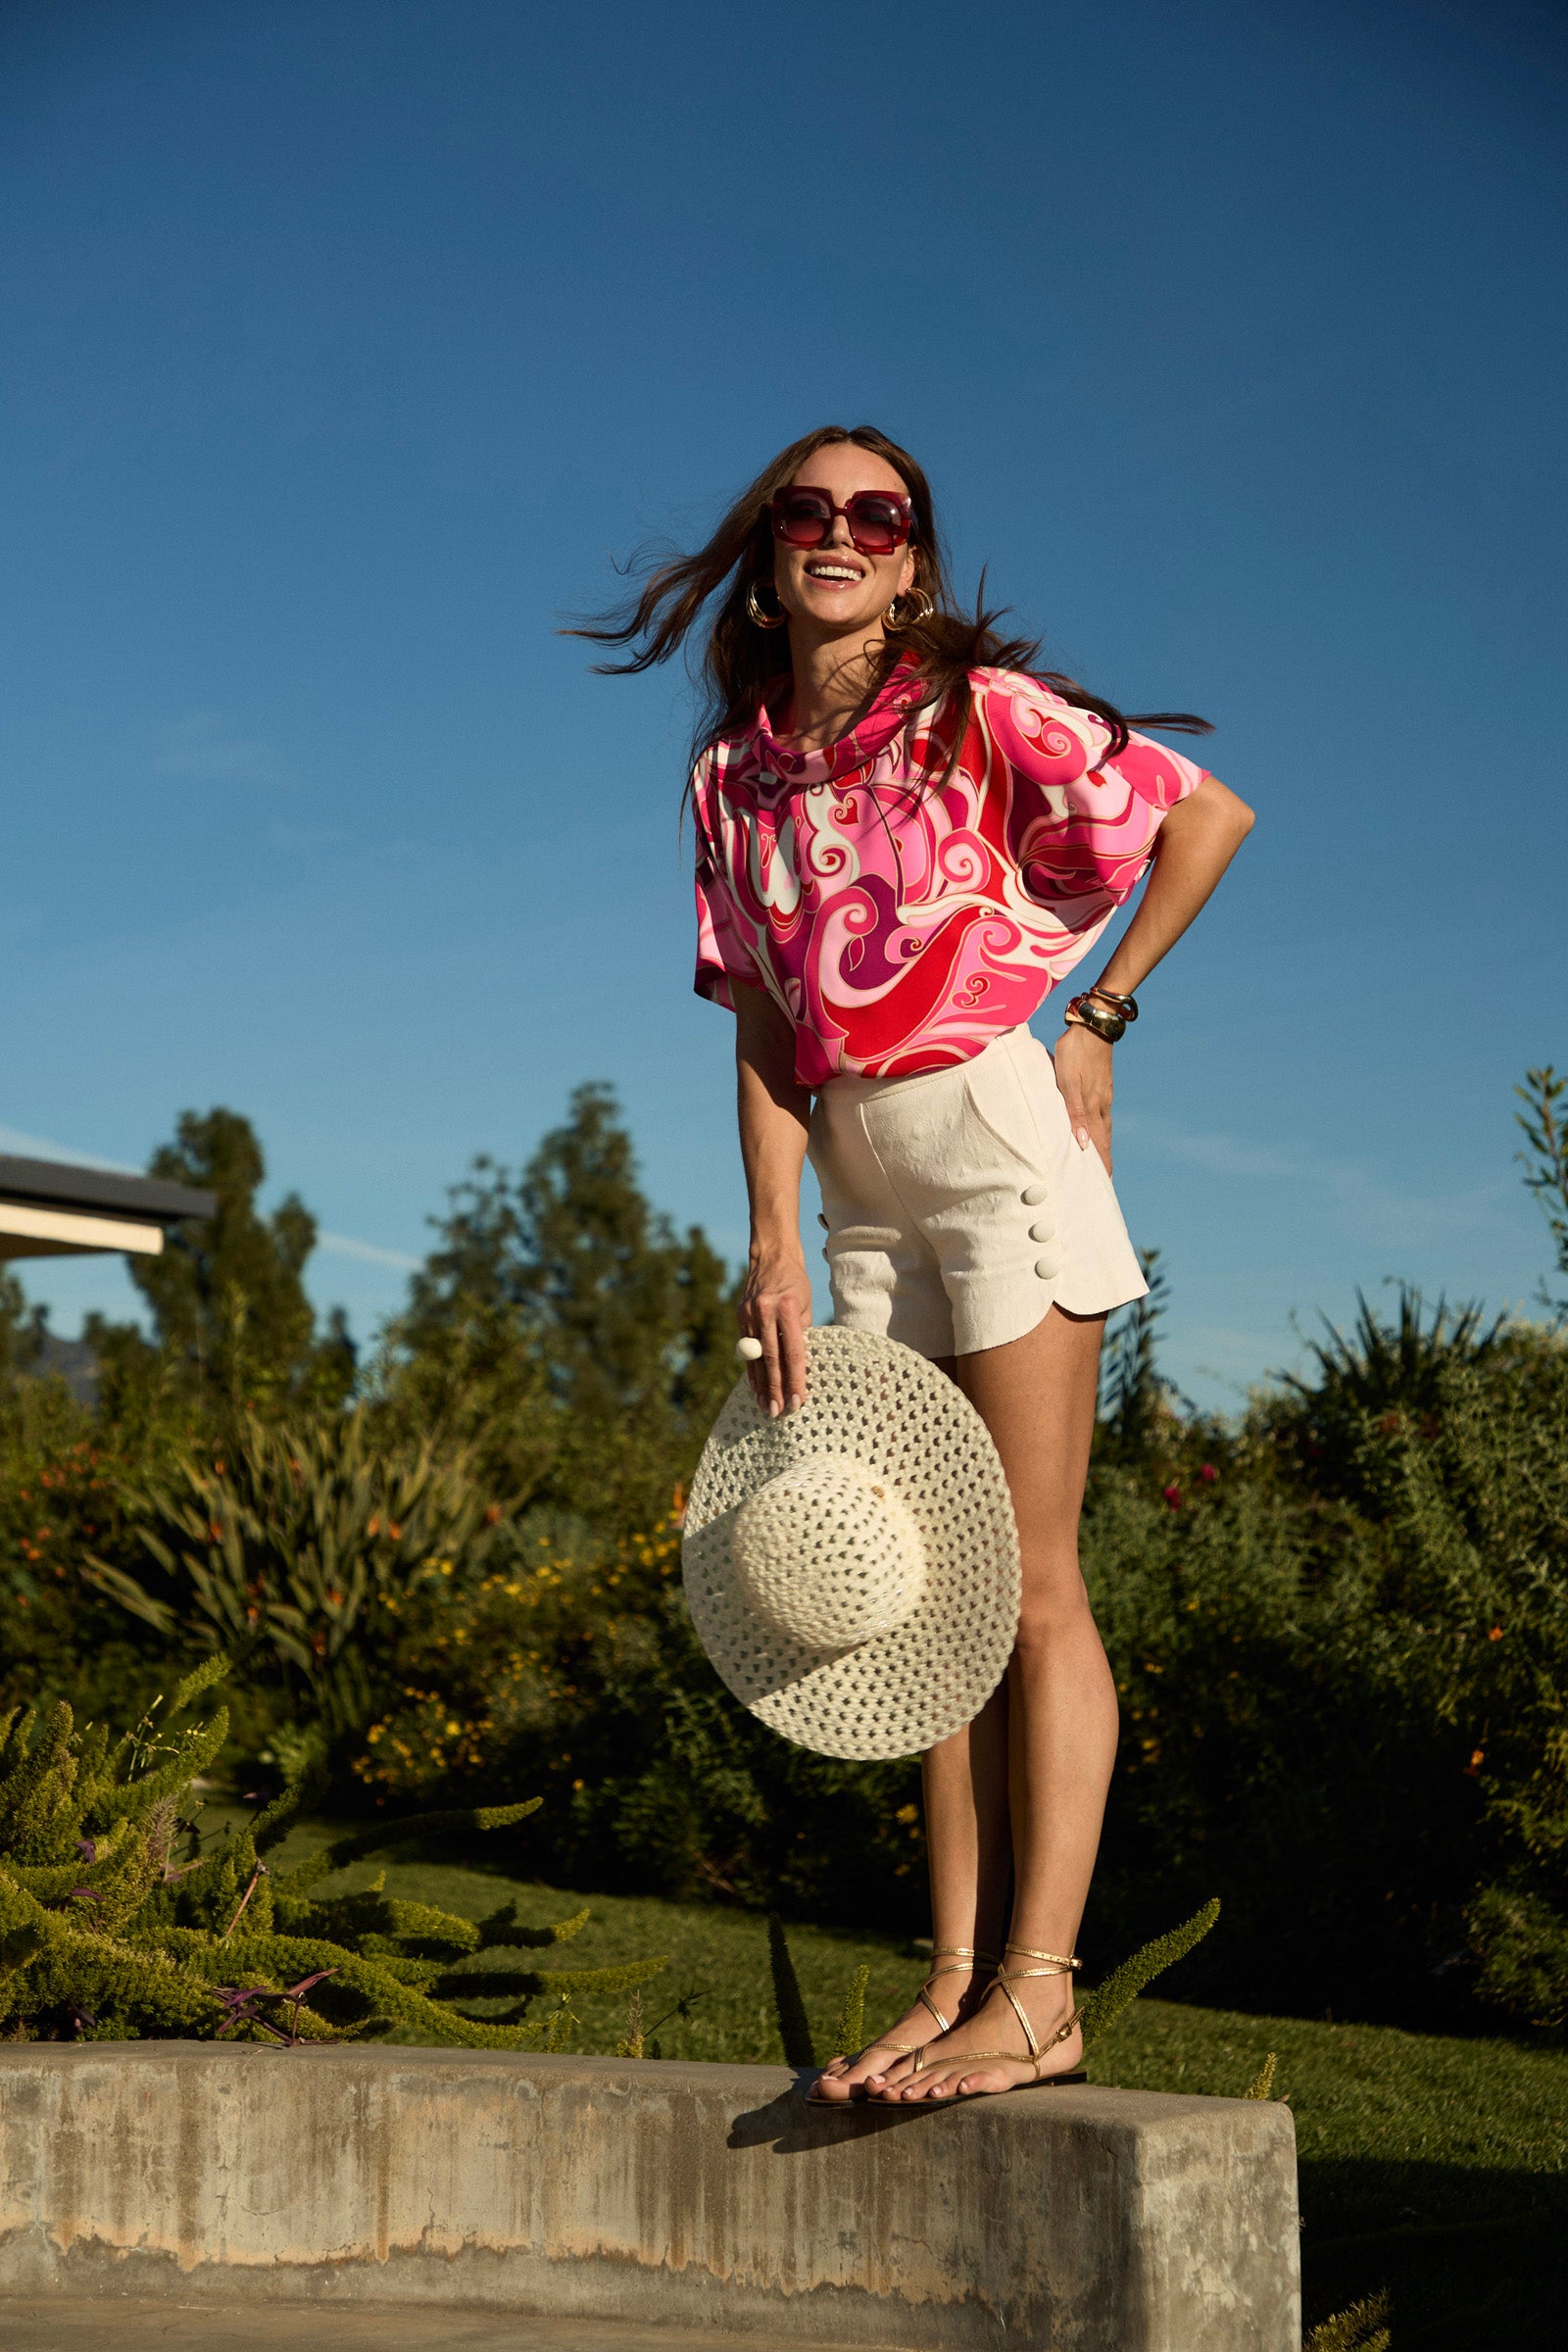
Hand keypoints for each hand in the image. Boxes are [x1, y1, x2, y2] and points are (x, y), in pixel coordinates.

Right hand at [739, 1243, 812, 1415]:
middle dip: (776, 1388)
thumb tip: (800, 1368)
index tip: (798, 1401)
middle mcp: (765, 1311)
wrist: (772, 1256)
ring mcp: (749, 1313)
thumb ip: (802, 1335)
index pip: (793, 1352)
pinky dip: (751, 1369)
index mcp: (787, 1307)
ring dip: (761, 1384)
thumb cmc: (796, 1283)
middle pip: (771, 1358)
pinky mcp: (740, 1316)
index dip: (796, 1379)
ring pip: (756, 1357)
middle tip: (779, 1412)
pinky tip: (754, 1386)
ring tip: (765, 1406)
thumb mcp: (806, 1306)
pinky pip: (747, 1349)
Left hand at [1052, 1021, 1114, 1174]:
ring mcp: (1104, 1094)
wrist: (1093, 1024)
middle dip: (1104, 1159)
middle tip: (1105, 1178)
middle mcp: (1102, 1104)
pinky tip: (1097, 1127)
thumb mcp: (1068, 1082)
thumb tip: (1083, 1144)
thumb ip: (1074, 1112)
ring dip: (1103, 1144)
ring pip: (1104, 1126)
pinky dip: (1100, 1128)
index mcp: (1094, 1106)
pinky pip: (1102, 1114)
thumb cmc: (1075, 1052)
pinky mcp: (1103, 1084)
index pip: (1098, 1143)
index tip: (1104, 1183)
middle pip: (1104, 1138)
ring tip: (1101, 1158)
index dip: (1101, 1164)